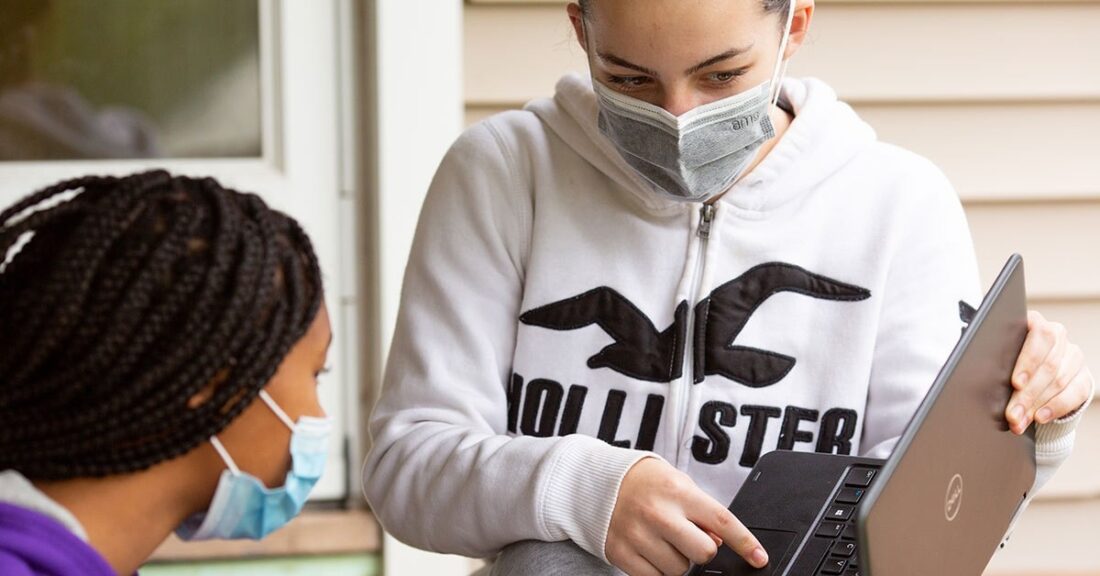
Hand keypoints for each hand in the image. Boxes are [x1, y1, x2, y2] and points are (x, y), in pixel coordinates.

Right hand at [606, 457, 767, 575]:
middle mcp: (658, 514)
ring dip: (680, 562)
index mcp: (677, 492)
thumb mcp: (678, 485)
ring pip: (679, 570)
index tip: (759, 558)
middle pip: (703, 552)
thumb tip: (719, 543)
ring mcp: (638, 535)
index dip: (745, 542)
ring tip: (665, 541)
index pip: (721, 521)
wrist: (597, 482)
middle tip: (690, 538)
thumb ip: (700, 512)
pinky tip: (653, 553)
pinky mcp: (621, 553)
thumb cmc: (645, 483)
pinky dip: (660, 572)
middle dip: (703, 550)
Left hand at [1006, 311, 1094, 433]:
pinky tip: (1040, 417)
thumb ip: (994, 356)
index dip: (1028, 361)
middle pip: (1048, 364)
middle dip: (1027, 393)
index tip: (1015, 383)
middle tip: (1012, 413)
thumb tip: (977, 373)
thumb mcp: (998, 354)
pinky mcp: (1083, 377)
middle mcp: (1057, 336)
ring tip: (1019, 420)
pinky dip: (1055, 407)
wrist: (1030, 374)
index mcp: (1034, 322)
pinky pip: (1074, 394)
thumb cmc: (1006, 361)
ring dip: (1036, 405)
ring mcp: (1073, 356)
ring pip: (1059, 381)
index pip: (1038, 335)